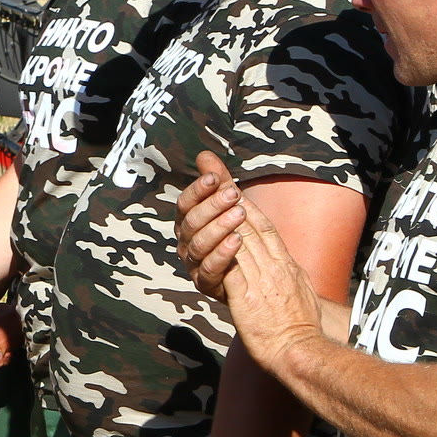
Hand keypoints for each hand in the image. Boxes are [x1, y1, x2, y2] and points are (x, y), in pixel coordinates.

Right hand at [176, 153, 249, 298]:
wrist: (251, 275)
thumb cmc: (235, 234)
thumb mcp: (230, 206)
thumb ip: (218, 182)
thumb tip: (204, 154)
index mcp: (187, 222)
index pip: (185, 203)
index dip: (198, 190)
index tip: (215, 178)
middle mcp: (186, 242)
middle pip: (191, 222)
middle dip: (212, 206)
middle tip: (234, 194)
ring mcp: (193, 264)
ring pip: (198, 244)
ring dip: (219, 227)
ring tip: (240, 213)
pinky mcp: (205, 283)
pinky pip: (209, 268)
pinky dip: (222, 253)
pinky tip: (238, 239)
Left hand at [204, 167, 323, 368]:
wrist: (303, 351)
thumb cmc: (301, 327)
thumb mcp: (298, 290)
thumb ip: (286, 272)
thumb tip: (283, 261)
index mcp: (285, 264)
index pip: (265, 226)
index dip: (247, 202)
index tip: (232, 184)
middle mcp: (274, 266)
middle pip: (250, 224)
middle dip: (230, 195)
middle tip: (212, 172)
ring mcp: (261, 280)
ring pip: (241, 239)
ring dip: (222, 214)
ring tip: (208, 192)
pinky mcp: (247, 297)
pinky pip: (231, 268)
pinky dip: (221, 249)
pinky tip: (208, 234)